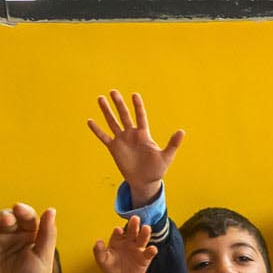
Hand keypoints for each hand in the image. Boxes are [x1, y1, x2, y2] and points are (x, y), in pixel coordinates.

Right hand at [88, 89, 184, 204]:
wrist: (145, 181)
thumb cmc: (157, 169)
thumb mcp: (166, 156)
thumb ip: (173, 144)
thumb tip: (182, 131)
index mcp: (144, 134)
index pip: (140, 116)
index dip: (138, 106)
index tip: (134, 94)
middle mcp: (131, 134)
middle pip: (124, 115)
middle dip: (119, 104)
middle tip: (113, 91)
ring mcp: (122, 140)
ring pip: (113, 122)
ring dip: (106, 111)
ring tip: (100, 98)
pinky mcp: (114, 148)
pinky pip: (104, 137)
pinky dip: (97, 130)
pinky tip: (90, 121)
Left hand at [94, 218, 156, 272]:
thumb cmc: (111, 267)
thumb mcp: (102, 261)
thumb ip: (99, 251)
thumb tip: (98, 241)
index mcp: (117, 240)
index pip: (118, 233)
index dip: (118, 231)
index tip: (118, 230)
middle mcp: (128, 241)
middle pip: (132, 232)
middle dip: (133, 225)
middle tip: (135, 218)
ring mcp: (137, 248)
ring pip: (142, 239)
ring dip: (144, 233)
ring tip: (146, 228)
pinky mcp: (145, 257)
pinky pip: (149, 253)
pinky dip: (151, 250)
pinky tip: (152, 249)